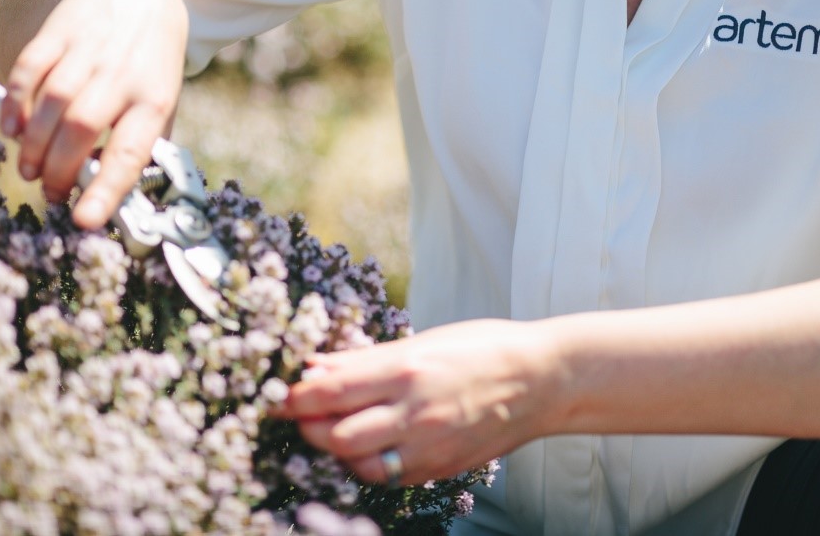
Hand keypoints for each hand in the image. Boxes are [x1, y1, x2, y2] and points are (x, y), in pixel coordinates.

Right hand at [0, 0, 187, 227]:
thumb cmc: (150, 63)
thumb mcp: (164, 100)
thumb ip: (146, 142)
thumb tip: (123, 194)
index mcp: (154, 98)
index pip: (131, 151)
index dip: (106, 188)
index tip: (85, 220)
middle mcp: (122, 74)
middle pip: (82, 128)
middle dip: (58, 169)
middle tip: (51, 193)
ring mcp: (89, 50)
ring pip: (52, 103)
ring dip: (32, 144)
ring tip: (28, 170)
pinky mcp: (59, 31)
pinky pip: (30, 70)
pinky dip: (14, 103)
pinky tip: (10, 129)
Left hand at [273, 319, 562, 485]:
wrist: (541, 381)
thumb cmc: (481, 349)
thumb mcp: (422, 341)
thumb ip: (365, 359)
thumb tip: (315, 366)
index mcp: (408, 371)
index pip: (331, 391)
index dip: (295, 397)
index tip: (278, 394)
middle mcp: (416, 413)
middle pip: (336, 437)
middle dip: (310, 427)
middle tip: (302, 413)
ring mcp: (431, 447)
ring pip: (360, 465)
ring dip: (339, 450)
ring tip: (337, 429)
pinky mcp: (442, 468)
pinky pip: (391, 477)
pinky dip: (372, 463)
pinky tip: (372, 443)